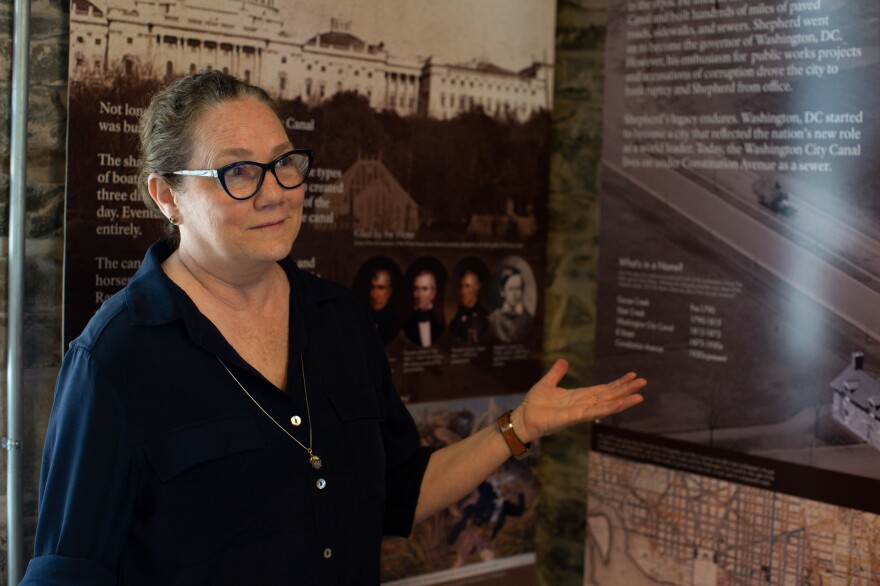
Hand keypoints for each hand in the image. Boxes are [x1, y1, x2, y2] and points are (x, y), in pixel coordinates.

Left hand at [511, 359, 645, 442]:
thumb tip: (564, 361)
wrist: (523, 418)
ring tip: (639, 396)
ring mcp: (581, 412)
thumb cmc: (534, 404)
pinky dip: (608, 408)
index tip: (632, 376)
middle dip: (626, 389)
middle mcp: (583, 404)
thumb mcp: (547, 383)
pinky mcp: (574, 417)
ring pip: (606, 405)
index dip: (617, 383)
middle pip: (609, 396)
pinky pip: (594, 412)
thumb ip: (557, 373)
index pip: (603, 389)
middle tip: (644, 382)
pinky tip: (620, 404)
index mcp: (579, 396)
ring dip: (623, 401)